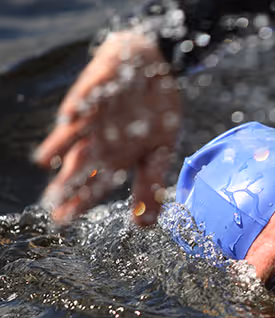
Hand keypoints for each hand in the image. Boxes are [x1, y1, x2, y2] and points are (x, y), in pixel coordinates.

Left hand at [34, 30, 181, 225]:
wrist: (155, 67)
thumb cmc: (157, 112)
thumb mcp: (161, 152)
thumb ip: (151, 187)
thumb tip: (145, 227)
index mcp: (117, 156)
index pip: (95, 184)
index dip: (81, 201)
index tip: (65, 219)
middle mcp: (101, 138)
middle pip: (81, 164)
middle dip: (68, 182)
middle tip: (53, 201)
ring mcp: (97, 114)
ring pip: (75, 133)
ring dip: (61, 146)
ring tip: (47, 161)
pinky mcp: (97, 87)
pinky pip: (87, 97)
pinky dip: (80, 106)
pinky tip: (71, 117)